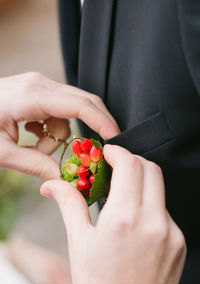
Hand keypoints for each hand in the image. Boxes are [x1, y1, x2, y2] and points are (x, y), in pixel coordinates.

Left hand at [0, 72, 118, 178]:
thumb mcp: (0, 152)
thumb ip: (33, 165)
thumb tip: (61, 178)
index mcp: (33, 96)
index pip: (81, 105)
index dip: (103, 121)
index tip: (116, 139)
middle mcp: (40, 84)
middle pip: (83, 102)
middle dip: (90, 129)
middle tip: (91, 153)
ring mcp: (38, 85)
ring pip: (68, 112)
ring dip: (58, 136)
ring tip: (33, 148)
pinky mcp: (36, 91)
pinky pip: (56, 111)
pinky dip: (49, 129)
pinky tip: (30, 134)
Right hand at [41, 145, 185, 283]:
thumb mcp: (79, 243)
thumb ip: (68, 204)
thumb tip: (52, 185)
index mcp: (123, 219)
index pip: (130, 164)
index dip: (118, 151)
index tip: (108, 153)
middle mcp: (152, 222)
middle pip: (150, 168)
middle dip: (132, 161)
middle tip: (115, 169)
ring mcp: (171, 232)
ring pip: (159, 188)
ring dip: (141, 182)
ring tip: (123, 197)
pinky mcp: (179, 242)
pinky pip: (165, 210)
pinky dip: (150, 205)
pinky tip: (136, 221)